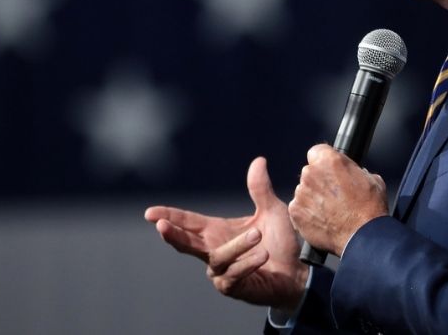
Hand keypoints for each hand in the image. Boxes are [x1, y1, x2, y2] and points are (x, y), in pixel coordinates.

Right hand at [145, 157, 309, 309]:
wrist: (297, 271)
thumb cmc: (280, 242)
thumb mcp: (272, 211)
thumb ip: (260, 189)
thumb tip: (259, 160)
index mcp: (215, 230)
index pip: (187, 222)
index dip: (168, 216)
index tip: (149, 213)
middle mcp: (213, 250)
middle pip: (186, 243)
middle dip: (172, 235)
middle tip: (160, 226)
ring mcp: (221, 271)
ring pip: (218, 257)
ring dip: (237, 245)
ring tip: (258, 235)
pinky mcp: (233, 288)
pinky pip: (233, 275)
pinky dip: (246, 264)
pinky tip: (262, 256)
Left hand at [288, 144, 388, 255]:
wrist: (362, 237)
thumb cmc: (369, 209)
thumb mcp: (372, 179)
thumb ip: (355, 170)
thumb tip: (353, 173)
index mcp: (329, 160)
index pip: (317, 151)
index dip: (324, 161)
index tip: (329, 171)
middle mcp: (311, 173)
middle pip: (309, 172)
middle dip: (318, 181)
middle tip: (332, 195)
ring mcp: (301, 193)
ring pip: (303, 191)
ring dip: (312, 198)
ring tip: (328, 211)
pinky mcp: (295, 211)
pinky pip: (298, 208)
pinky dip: (306, 213)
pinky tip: (321, 220)